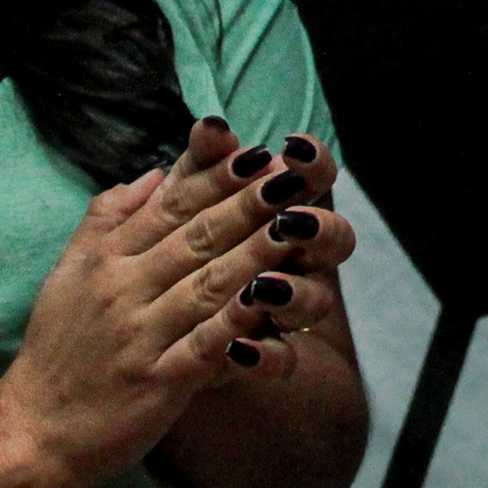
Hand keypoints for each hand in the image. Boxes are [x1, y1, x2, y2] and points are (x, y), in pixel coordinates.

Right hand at [0, 116, 342, 487]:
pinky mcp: (157, 381)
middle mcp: (122, 290)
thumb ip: (107, 218)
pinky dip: (238, 321)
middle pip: (195, 238)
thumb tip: (154, 172)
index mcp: (104, 259)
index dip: (216, 178)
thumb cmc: (57, 348)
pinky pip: (205, 343)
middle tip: (291, 177)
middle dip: (247, 204)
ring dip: (254, 253)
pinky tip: (270, 299)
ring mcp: (140, 336)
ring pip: (207, 284)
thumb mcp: (68, 272)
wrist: (32, 430)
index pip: (169, 207)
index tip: (257, 153)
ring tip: (295, 226)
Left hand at [147, 117, 359, 386]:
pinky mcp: (265, 359)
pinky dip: (263, 354)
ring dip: (295, 291)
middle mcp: (296, 260)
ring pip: (317, 302)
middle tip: (290, 221)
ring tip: (263, 287)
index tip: (294, 149)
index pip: (315, 179)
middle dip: (315, 228)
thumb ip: (198, 168)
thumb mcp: (178, 210)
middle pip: (333, 240)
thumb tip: (210, 126)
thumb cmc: (176, 259)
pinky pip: (282, 361)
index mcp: (281, 212)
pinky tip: (238, 350)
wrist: (154, 342)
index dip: (313, 164)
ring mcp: (285, 312)